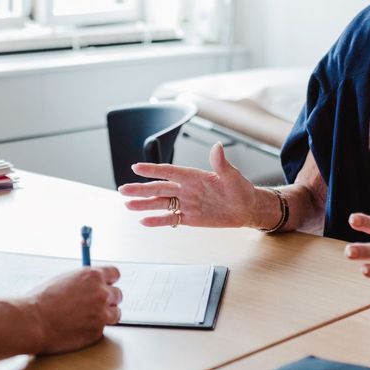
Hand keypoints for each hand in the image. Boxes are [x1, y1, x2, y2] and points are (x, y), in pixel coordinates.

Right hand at [26, 266, 121, 353]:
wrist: (34, 321)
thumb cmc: (42, 300)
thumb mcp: (64, 279)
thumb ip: (82, 281)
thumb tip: (89, 283)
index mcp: (92, 276)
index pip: (115, 274)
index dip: (109, 281)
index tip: (106, 285)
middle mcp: (101, 293)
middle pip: (118, 294)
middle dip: (108, 299)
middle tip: (96, 304)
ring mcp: (101, 314)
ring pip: (115, 313)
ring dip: (105, 315)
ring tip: (88, 317)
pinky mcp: (97, 332)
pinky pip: (102, 329)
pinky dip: (93, 328)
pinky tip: (78, 327)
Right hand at [119, 143, 267, 227]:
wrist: (246, 209)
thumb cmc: (241, 189)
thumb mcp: (232, 176)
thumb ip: (221, 163)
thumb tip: (217, 147)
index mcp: (194, 176)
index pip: (169, 171)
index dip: (153, 169)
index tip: (136, 167)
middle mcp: (187, 189)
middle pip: (159, 188)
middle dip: (141, 189)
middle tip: (123, 189)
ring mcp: (187, 203)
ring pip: (161, 203)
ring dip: (144, 204)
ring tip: (128, 204)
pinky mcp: (190, 218)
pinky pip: (171, 219)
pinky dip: (158, 221)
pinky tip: (144, 221)